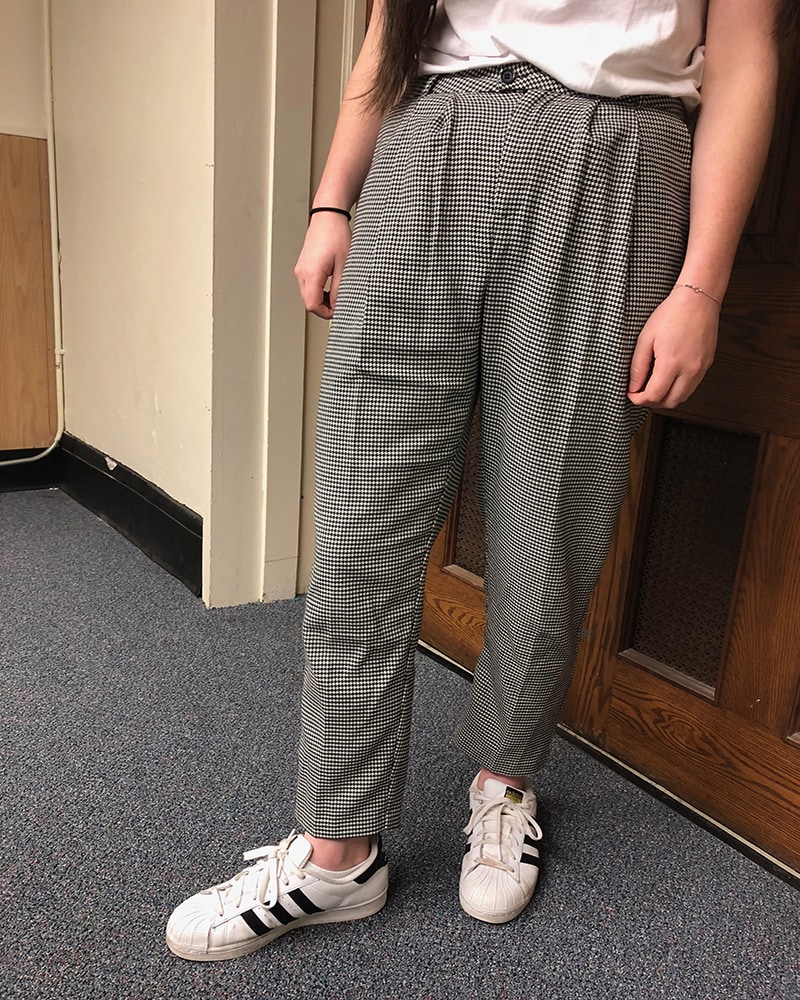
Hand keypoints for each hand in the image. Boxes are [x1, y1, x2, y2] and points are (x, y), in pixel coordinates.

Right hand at [294, 213, 351, 319]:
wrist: (328, 217)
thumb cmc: (337, 235)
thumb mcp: (344, 266)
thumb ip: (340, 289)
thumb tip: (338, 306)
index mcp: (311, 273)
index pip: (312, 305)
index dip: (327, 313)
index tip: (339, 310)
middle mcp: (301, 273)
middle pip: (309, 303)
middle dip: (325, 308)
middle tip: (341, 303)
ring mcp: (300, 270)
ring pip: (308, 296)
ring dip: (322, 300)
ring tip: (337, 293)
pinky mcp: (302, 267)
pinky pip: (308, 287)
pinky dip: (318, 292)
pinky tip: (330, 287)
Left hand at [627, 288, 718, 408]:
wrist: (697, 300)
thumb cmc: (671, 314)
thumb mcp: (645, 338)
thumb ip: (638, 366)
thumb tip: (633, 387)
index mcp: (671, 363)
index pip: (654, 396)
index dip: (639, 399)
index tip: (631, 394)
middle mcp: (690, 369)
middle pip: (669, 402)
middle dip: (652, 402)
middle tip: (641, 393)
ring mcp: (701, 369)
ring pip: (682, 398)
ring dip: (667, 397)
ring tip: (654, 386)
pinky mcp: (707, 365)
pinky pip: (692, 387)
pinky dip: (679, 389)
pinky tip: (669, 378)